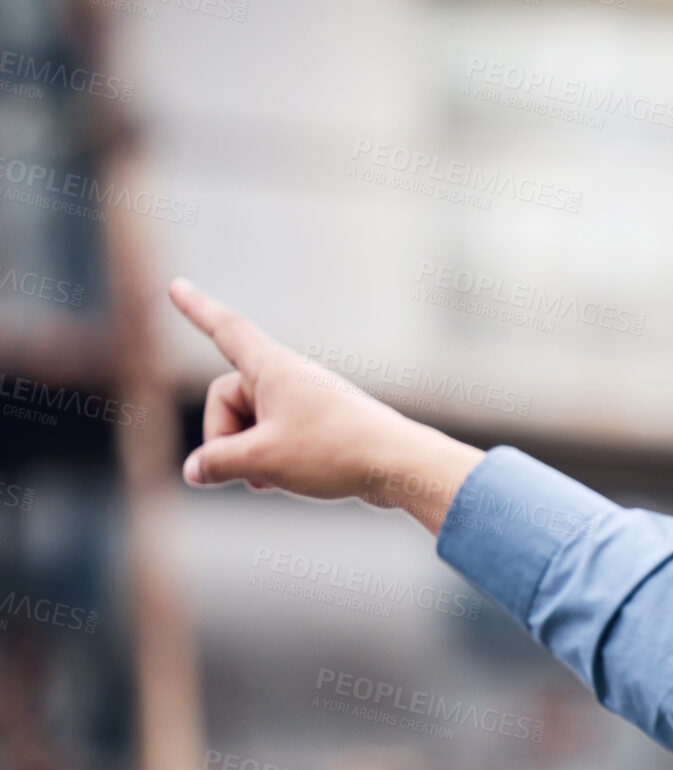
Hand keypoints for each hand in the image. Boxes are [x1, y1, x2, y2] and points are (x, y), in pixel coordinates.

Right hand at [168, 277, 482, 533]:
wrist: (399, 466)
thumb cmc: (333, 452)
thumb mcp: (261, 461)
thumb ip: (217, 463)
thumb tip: (195, 470)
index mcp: (272, 368)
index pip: (225, 330)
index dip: (197, 310)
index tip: (176, 285)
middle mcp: (289, 377)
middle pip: (227, 400)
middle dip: (226, 439)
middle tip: (250, 471)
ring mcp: (305, 400)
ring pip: (251, 426)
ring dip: (249, 456)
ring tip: (272, 480)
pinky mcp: (320, 424)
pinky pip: (276, 439)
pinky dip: (271, 461)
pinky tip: (283, 483)